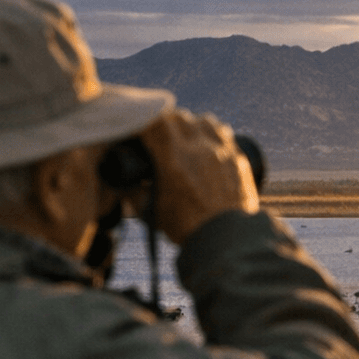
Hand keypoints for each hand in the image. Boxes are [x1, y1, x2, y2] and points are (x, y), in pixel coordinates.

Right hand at [138, 108, 259, 243]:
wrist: (228, 241)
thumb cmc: (188, 229)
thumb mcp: (153, 212)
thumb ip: (133, 194)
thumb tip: (120, 182)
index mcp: (174, 161)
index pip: (154, 121)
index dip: (142, 121)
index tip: (138, 129)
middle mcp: (199, 150)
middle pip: (178, 117)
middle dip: (164, 122)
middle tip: (159, 136)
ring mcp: (222, 152)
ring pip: (203, 120)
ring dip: (190, 124)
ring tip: (185, 138)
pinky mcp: (238, 159)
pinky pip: (224, 132)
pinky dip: (211, 132)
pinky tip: (206, 142)